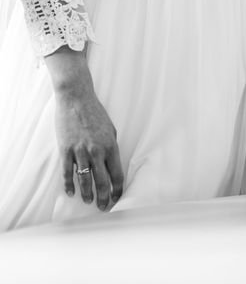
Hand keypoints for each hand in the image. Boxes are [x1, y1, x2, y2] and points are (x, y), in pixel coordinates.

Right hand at [46, 48, 123, 209]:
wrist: (77, 100)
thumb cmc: (96, 114)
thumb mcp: (111, 129)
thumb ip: (111, 147)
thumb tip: (111, 163)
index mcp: (111, 146)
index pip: (117, 174)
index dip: (117, 189)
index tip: (117, 198)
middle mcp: (97, 151)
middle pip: (102, 181)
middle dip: (103, 197)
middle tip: (103, 207)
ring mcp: (80, 151)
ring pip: (85, 180)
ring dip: (87, 194)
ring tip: (88, 203)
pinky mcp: (66, 149)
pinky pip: (68, 172)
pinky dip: (69, 184)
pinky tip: (71, 192)